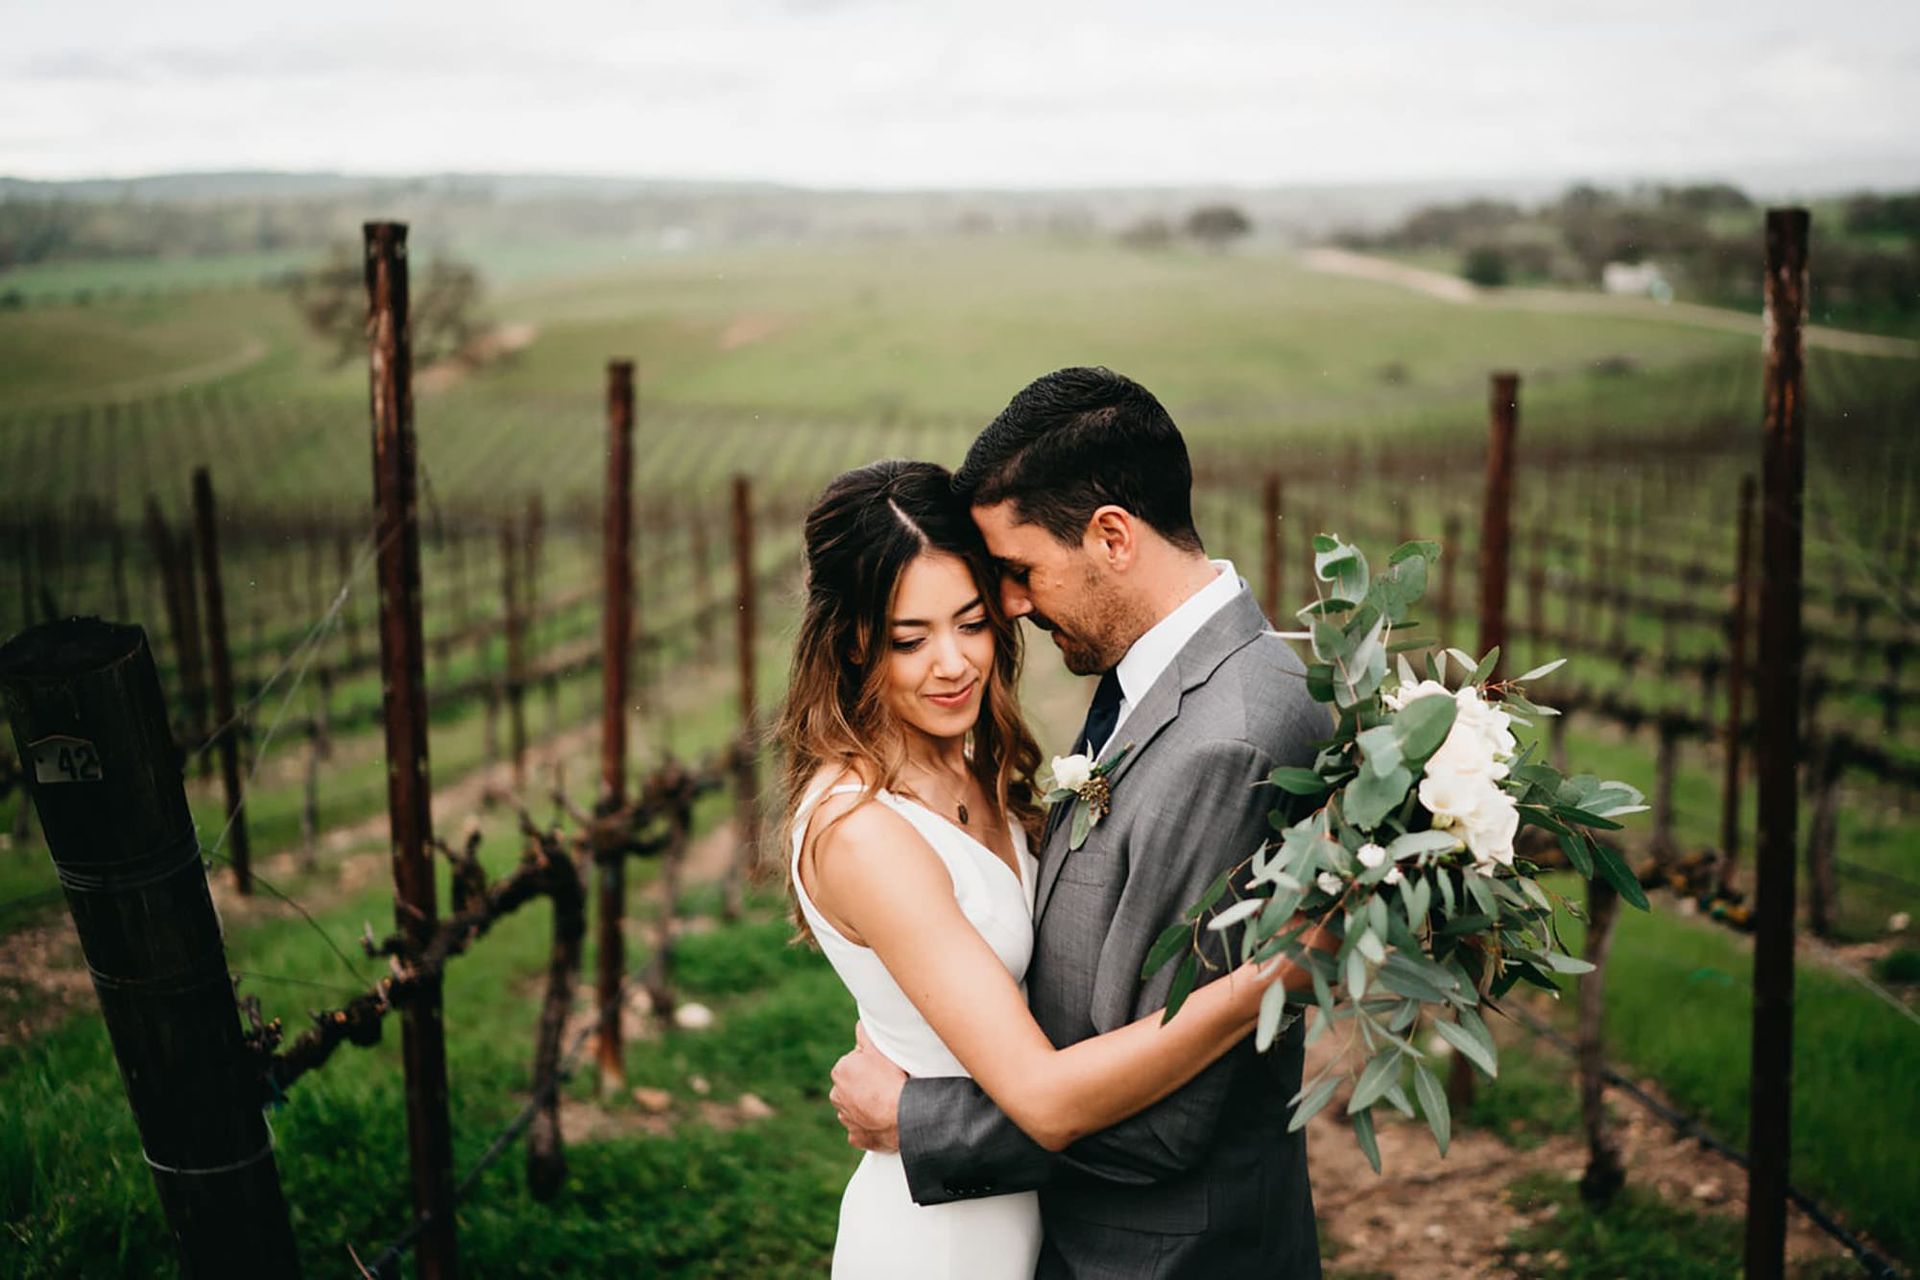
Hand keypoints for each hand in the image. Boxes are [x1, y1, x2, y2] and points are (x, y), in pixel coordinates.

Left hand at [829, 1023, 906, 1152]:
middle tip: (886, 1085)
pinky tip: (883, 1122)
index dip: (872, 1065)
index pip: (855, 1063)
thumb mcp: (879, 1048)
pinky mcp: (855, 1137)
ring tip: (887, 1104)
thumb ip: (865, 1034)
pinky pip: (862, 1129)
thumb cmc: (891, 1079)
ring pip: (856, 1108)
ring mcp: (846, 1118)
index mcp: (840, 1071)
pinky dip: (870, 1127)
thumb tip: (859, 1025)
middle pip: (853, 1086)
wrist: (902, 1115)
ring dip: (867, 1106)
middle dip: (866, 1086)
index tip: (885, 1068)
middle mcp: (837, 1095)